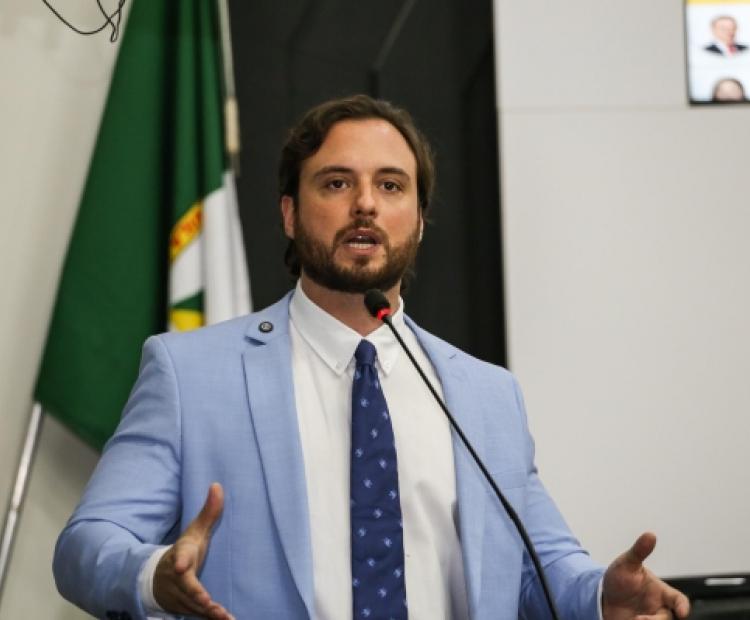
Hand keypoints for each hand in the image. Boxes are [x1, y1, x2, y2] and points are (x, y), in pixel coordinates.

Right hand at [153, 483, 233, 619]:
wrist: (157, 579)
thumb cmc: (185, 552)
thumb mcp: (195, 532)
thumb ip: (208, 512)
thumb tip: (217, 485)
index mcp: (181, 556)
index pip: (180, 557)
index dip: (180, 561)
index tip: (180, 566)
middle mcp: (179, 578)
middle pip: (187, 587)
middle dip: (196, 595)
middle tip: (206, 602)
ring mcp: (181, 595)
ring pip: (193, 605)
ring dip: (207, 611)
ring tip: (223, 616)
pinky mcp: (187, 607)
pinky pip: (199, 614)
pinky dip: (211, 618)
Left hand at [602, 532, 689, 619]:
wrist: (601, 597)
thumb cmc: (620, 579)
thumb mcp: (627, 563)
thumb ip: (639, 551)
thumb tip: (650, 534)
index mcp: (661, 592)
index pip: (679, 600)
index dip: (683, 606)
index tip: (682, 612)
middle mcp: (659, 608)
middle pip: (669, 618)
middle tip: (640, 619)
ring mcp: (650, 619)